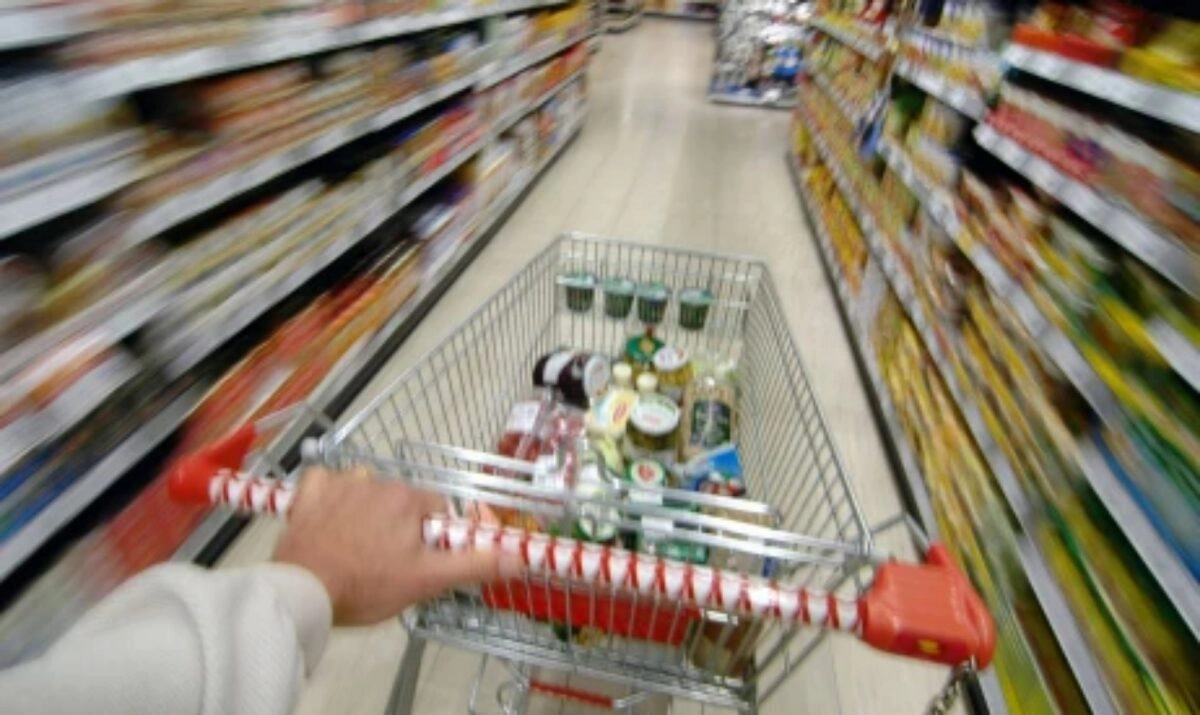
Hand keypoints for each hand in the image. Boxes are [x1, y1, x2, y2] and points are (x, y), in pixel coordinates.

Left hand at [274, 466, 521, 625]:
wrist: (303, 590)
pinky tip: (329, 518)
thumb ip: (474, 564)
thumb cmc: (368, 585)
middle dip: (399, 525)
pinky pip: (326, 483)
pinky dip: (330, 496)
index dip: (431, 535)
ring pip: (366, 490)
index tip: (417, 560)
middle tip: (386, 563)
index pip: (436, 507)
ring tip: (355, 546)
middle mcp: (377, 480)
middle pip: (402, 500)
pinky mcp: (309, 493)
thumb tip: (519, 556)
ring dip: (366, 510)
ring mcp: (340, 484)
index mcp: (409, 498)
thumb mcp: (427, 581)